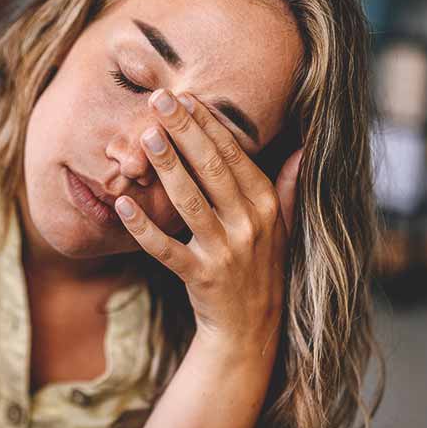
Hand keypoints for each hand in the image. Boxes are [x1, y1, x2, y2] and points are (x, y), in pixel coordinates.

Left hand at [114, 89, 301, 358]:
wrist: (251, 331)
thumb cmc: (262, 270)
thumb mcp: (284, 228)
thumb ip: (289, 187)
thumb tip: (304, 148)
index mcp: (267, 206)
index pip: (235, 156)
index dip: (210, 125)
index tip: (187, 97)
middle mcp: (250, 226)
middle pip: (212, 170)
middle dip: (185, 132)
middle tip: (160, 100)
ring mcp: (225, 253)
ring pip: (190, 202)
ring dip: (167, 167)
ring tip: (146, 135)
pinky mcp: (200, 278)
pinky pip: (166, 249)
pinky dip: (144, 228)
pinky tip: (122, 206)